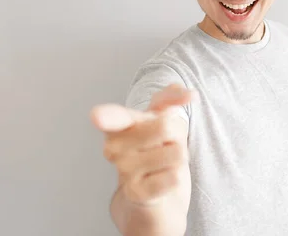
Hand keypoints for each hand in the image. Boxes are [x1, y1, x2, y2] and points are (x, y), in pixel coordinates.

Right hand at [90, 84, 195, 204]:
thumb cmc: (158, 148)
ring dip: (179, 158)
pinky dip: (176, 178)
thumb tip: (190, 94)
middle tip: (164, 146)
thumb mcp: (163, 117)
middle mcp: (113, 148)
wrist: (156, 192)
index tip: (97, 116)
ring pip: (177, 153)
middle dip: (178, 135)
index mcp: (117, 125)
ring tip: (163, 164)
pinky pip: (174, 177)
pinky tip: (161, 181)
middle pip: (168, 126)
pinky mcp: (136, 194)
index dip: (107, 115)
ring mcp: (123, 172)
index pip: (115, 117)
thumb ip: (171, 99)